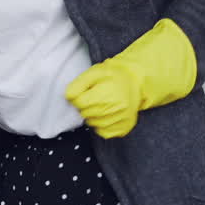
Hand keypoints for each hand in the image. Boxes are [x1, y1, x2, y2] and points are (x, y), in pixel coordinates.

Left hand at [65, 19, 196, 138]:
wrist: (135, 83)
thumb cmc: (113, 76)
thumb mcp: (94, 72)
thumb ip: (79, 84)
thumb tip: (68, 97)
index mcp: (106, 94)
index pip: (79, 103)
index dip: (79, 97)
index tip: (86, 92)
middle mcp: (114, 110)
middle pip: (85, 114)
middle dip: (85, 106)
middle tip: (95, 97)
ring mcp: (120, 121)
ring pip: (93, 124)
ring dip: (93, 115)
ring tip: (102, 104)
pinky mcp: (123, 129)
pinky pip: (103, 132)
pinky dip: (101, 125)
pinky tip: (107, 114)